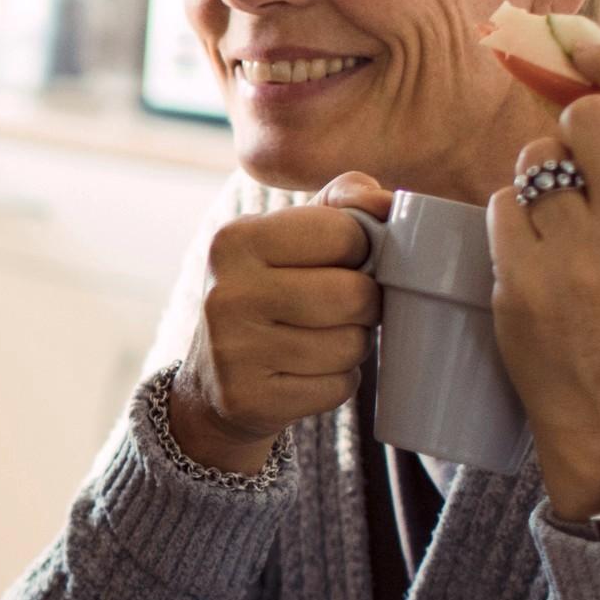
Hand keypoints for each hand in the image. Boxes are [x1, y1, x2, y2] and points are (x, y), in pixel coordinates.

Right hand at [168, 177, 385, 474]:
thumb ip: (344, 201)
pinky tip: (305, 373)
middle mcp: (226, 293)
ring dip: (351, 345)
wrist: (212, 380)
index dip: (360, 250)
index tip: (340, 262)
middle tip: (340, 307)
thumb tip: (387, 202)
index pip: (343, 233)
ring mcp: (233, 351)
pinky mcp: (249, 399)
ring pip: (350, 345)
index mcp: (235, 240)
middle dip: (364, 304)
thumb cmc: (270, 292)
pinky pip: (337, 388)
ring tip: (319, 339)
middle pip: (354, 295)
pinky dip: (336, 382)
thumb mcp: (292, 234)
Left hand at [486, 37, 599, 520]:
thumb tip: (593, 82)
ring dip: (533, 178)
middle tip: (567, 157)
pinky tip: (527, 255)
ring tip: (553, 226)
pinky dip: (507, 221)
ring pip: (535, 160)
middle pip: (587, 116)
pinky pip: (501, 206)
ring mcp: (581, 255)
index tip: (584, 44)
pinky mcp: (527, 280)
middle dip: (566, 124)